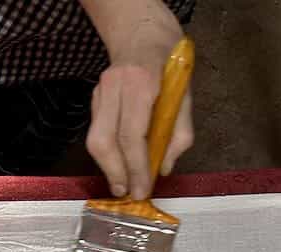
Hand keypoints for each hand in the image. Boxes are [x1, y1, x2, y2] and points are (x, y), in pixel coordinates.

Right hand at [85, 16, 191, 199]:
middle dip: (114, 172)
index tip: (142, 189)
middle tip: (127, 191)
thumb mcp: (186, 91)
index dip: (136, 167)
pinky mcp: (94, 98)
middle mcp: (114, 87)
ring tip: (122, 182)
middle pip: (103, 141)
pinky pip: (96, 131)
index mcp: (142, 84)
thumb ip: (179, 130)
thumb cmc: (170, 60)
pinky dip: (107, 152)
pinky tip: (118, 162)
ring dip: (108, 166)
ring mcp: (100, 92)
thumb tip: (165, 166)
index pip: (132, 135)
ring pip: (95, 139)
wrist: (142, 31)